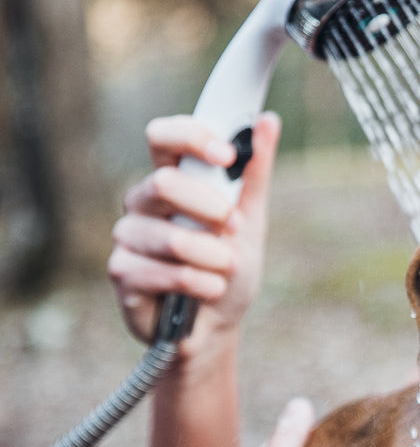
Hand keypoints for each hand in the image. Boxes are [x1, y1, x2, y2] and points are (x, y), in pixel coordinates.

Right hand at [107, 111, 280, 353]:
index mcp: (171, 178)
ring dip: (211, 257)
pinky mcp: (123, 273)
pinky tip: (208, 291)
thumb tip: (268, 121)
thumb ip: (253, 172)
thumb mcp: (251, 218)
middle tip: (235, 227)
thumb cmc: (228, 268)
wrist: (216, 326)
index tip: (226, 155)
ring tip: (225, 270)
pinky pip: (161, 272)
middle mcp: (143, 203)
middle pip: (163, 183)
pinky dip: (197, 284)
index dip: (191, 138)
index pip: (163, 137)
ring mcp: (128, 237)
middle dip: (210, 208)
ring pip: (168, 237)